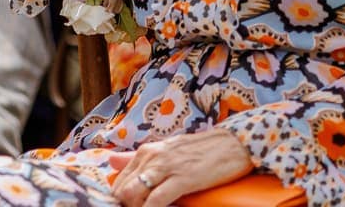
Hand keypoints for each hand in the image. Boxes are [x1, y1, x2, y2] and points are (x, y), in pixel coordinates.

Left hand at [109, 131, 253, 206]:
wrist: (233, 144)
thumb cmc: (200, 149)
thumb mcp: (166, 150)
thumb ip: (137, 157)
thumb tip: (111, 160)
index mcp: (146, 151)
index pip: (119, 181)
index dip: (120, 199)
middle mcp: (152, 157)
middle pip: (123, 190)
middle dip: (126, 205)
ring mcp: (166, 167)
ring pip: (134, 194)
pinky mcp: (182, 179)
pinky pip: (156, 201)